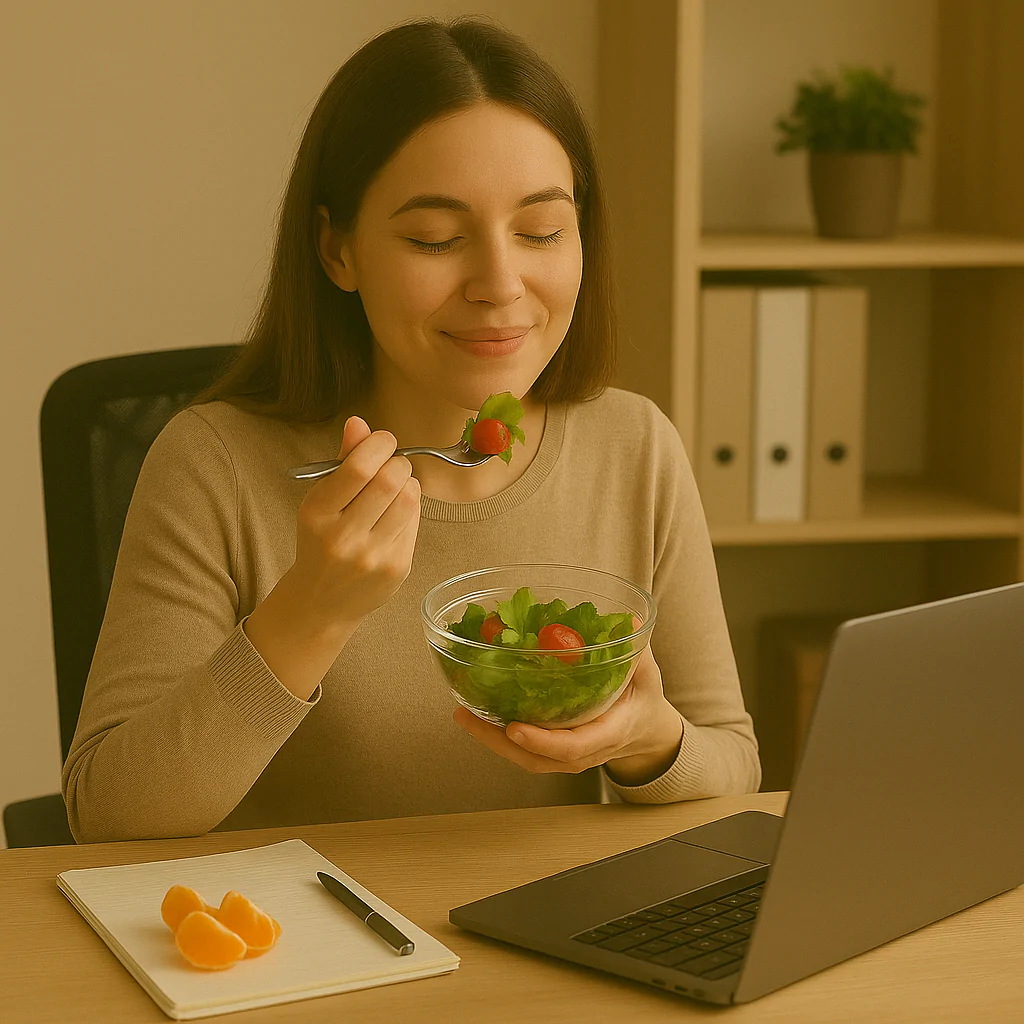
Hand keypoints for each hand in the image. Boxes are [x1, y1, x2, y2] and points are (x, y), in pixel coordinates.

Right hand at [288, 415, 421, 632]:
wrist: (322, 601)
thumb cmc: (320, 542)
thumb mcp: (320, 500)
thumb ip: (342, 461)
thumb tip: (359, 422)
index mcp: (317, 514)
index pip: (359, 467)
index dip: (379, 444)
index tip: (383, 441)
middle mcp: (343, 538)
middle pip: (390, 480)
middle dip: (398, 463)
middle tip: (392, 466)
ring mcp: (372, 556)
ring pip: (410, 499)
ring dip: (408, 484)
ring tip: (394, 490)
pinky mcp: (396, 568)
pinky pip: (416, 521)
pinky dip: (411, 509)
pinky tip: (395, 515)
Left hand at [453, 637, 683, 787]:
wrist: (647, 731)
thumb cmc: (645, 699)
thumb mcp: (648, 674)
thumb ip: (637, 651)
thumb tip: (628, 624)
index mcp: (608, 734)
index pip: (571, 748)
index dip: (542, 741)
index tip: (514, 728)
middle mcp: (584, 753)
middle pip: (536, 759)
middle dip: (498, 742)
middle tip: (467, 717)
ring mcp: (567, 757)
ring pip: (525, 759)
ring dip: (491, 740)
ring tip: (462, 714)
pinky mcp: (554, 752)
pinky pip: (524, 752)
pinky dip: (498, 737)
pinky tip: (476, 715)